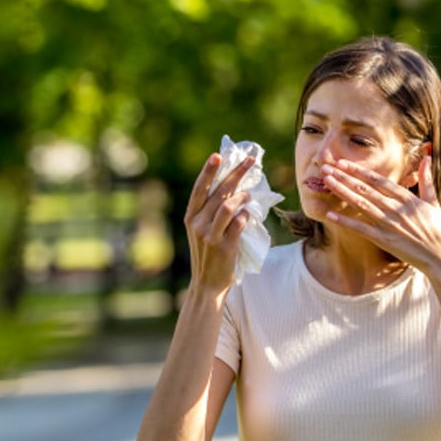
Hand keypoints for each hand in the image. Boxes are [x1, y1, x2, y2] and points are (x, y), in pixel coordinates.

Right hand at [184, 153, 254, 294]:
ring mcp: (210, 236)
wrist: (207, 284)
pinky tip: (248, 214)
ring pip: (228, 206)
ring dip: (242, 197)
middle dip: (236, 174)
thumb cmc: (208, 255)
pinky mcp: (224, 246)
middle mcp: (197, 224)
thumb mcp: (202, 231)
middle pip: (219, 192)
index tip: (218, 155)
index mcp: (190, 217)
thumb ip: (211, 212)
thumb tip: (232, 189)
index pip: (199, 189)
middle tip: (251, 161)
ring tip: (249, 195)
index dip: (208, 171)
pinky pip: (238, 224)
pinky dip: (245, 215)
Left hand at [321, 156, 440, 271]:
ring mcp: (388, 224)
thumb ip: (426, 179)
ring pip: (361, 204)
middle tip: (326, 168)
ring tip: (327, 182)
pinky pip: (360, 229)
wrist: (438, 256)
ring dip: (342, 192)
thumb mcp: (433, 202)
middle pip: (365, 189)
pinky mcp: (383, 240)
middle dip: (345, 177)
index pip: (378, 180)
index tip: (344, 163)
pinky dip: (345, 221)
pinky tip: (330, 214)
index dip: (359, 170)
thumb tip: (427, 157)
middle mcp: (395, 209)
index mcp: (406, 198)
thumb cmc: (436, 229)